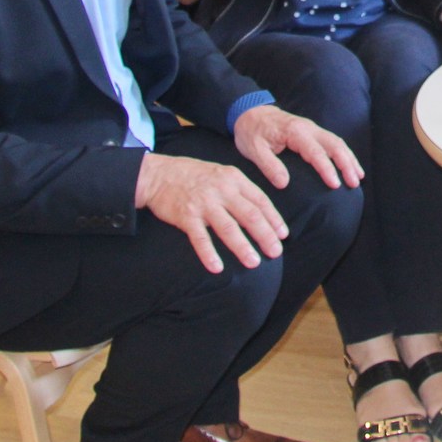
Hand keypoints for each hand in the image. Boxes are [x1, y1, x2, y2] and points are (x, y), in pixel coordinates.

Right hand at [134, 153, 285, 272]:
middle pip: (249, 215)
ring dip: (243, 247)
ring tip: (254, 263)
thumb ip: (239, 189)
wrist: (158, 174)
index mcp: (233, 178)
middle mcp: (221, 190)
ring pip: (228, 228)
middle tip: (276, 252)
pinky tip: (217, 268)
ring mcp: (204, 203)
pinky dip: (209, 254)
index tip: (283, 234)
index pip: (260, 200)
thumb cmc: (193, 175)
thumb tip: (261, 211)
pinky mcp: (186, 216)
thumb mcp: (221, 173)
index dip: (273, 218)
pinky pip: (200, 238)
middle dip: (265, 235)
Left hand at [233, 103, 363, 191]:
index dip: (327, 169)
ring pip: (337, 142)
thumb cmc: (251, 132)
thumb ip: (269, 165)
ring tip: (358, 178)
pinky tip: (350, 166)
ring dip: (349, 159)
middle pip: (334, 145)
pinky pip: (333, 142)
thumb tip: (284, 183)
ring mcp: (312, 129)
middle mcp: (308, 128)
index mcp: (294, 132)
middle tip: (353, 183)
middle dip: (346, 164)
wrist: (249, 112)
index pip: (316, 152)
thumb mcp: (254, 150)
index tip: (335, 185)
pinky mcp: (313, 132)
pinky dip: (345, 154)